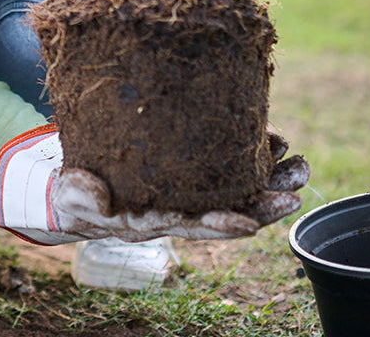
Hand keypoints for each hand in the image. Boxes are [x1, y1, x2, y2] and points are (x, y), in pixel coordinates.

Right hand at [0, 125, 309, 245]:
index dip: (221, 225)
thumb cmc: (75, 198)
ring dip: (270, 184)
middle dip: (264, 206)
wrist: (78, 194)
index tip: (249, 222)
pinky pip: (229, 172)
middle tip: (295, 192)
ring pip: (238, 194)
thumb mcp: (71, 197)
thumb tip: (97, 195)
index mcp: (153, 221)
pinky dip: (252, 158)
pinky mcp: (191, 176)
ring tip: (298, 166)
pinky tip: (273, 142)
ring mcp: (189, 194)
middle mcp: (180, 212)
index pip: (193, 226)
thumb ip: (82, 196)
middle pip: (229, 215)